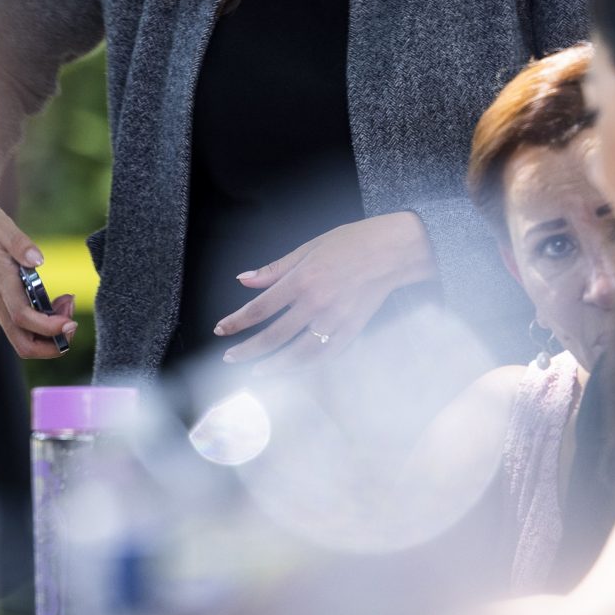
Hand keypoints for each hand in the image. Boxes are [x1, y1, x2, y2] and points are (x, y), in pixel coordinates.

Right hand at [0, 195, 75, 358]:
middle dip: (52, 344)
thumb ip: (18, 242)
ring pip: (21, 338)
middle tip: (71, 319)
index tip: (70, 321)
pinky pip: (17, 326)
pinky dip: (39, 323)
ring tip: (64, 304)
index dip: (48, 327)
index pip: (22, 317)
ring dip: (48, 333)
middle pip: (22, 343)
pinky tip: (50, 301)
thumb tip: (38, 260)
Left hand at [214, 211, 435, 365]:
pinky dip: (305, 365)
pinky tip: (291, 368)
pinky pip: (324, 356)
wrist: (393, 251)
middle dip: (247, 350)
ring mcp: (335, 321)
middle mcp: (315, 304)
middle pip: (273, 337)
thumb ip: (274, 269)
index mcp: (302, 280)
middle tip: (230, 357)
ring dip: (273, 366)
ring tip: (257, 371)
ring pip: (297, 354)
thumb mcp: (308, 248)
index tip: (221, 330)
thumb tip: (244, 279)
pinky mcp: (352, 331)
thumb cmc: (352, 243)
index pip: (259, 308)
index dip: (236, 322)